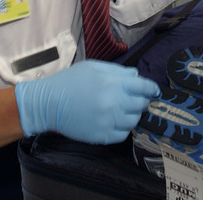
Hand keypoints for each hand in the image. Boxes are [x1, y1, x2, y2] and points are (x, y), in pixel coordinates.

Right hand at [15, 60, 159, 143]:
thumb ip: (118, 71)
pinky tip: (115, 122)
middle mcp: (113, 102)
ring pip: (134, 121)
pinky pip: (123, 135)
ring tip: (122, 111)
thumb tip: (136, 76)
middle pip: (142, 104)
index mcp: (113, 82)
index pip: (144, 87)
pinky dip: (122, 129)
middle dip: (141, 101)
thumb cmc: (70, 81)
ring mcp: (108, 120)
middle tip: (135, 100)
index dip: (152, 89)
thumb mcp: (93, 67)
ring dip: (132, 115)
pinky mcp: (101, 135)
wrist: (48, 103)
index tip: (154, 91)